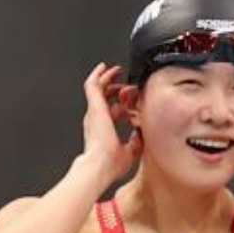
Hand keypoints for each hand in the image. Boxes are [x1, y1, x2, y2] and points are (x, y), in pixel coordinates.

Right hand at [81, 63, 141, 182]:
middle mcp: (96, 119)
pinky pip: (92, 85)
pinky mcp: (94, 106)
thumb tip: (141, 134)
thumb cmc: (111, 164)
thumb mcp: (130, 151)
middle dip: (116, 90)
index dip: (123, 106)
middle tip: (126, 86)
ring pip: (98, 89)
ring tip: (116, 71)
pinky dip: (98, 75)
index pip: (113, 112)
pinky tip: (105, 68)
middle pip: (105, 98)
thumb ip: (135, 142)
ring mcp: (94, 112)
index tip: (132, 105)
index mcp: (103, 129)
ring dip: (108, 79)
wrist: (100, 165)